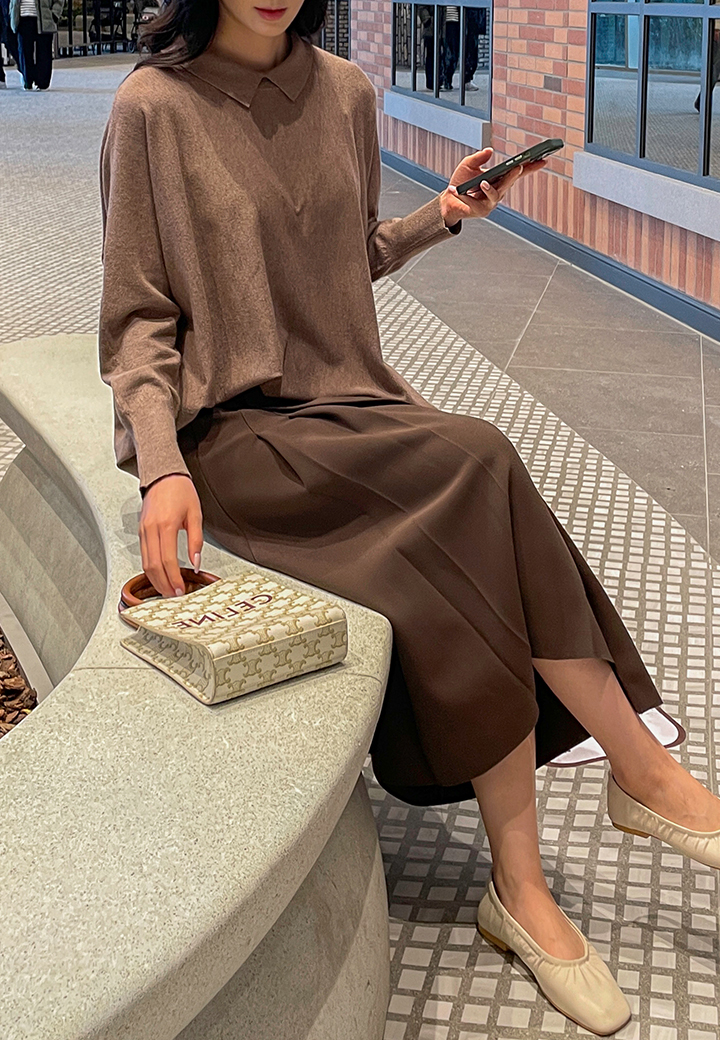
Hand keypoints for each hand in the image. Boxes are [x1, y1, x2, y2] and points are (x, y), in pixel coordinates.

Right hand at [139, 474, 203, 598]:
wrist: (163, 475)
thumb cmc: (181, 491)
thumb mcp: (196, 515)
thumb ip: (196, 541)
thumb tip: (196, 563)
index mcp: (165, 525)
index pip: (167, 560)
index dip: (173, 578)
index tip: (180, 589)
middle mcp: (150, 529)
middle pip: (153, 565)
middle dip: (163, 584)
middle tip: (173, 595)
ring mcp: (143, 531)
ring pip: (145, 562)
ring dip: (155, 579)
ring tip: (167, 589)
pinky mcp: (141, 531)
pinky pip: (143, 555)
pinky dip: (150, 569)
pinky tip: (159, 575)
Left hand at [439, 147, 547, 225]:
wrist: (448, 201)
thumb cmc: (461, 182)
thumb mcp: (468, 164)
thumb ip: (478, 157)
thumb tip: (489, 150)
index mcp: (499, 178)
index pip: (518, 172)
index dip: (531, 166)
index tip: (544, 159)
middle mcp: (499, 190)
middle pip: (511, 181)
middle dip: (517, 173)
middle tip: (521, 165)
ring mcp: (492, 201)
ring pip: (499, 192)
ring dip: (499, 184)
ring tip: (493, 177)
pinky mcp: (483, 210)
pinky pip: (483, 200)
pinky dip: (480, 192)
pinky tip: (477, 184)